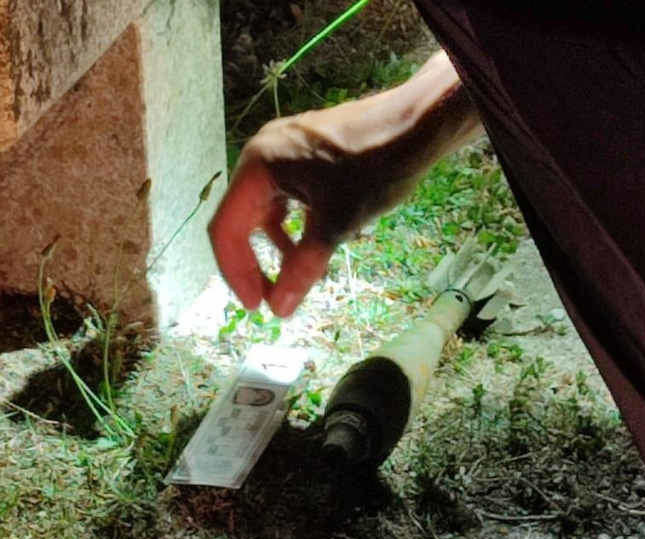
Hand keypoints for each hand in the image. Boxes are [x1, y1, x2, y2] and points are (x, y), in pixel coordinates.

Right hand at [208, 52, 480, 316]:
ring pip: (261, 211)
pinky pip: (282, 198)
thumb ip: (303, 267)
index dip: (235, 272)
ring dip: (272, 248)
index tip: (255, 305)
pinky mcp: (301, 155)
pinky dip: (290, 228)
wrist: (419, 122)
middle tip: (271, 299)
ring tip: (290, 280)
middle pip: (239, 220)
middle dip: (252, 263)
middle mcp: (260, 155)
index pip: (225, 228)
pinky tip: (307, 247)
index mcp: (257, 166)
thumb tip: (279, 310)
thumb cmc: (375, 167)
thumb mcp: (337, 223)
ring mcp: (281, 152)